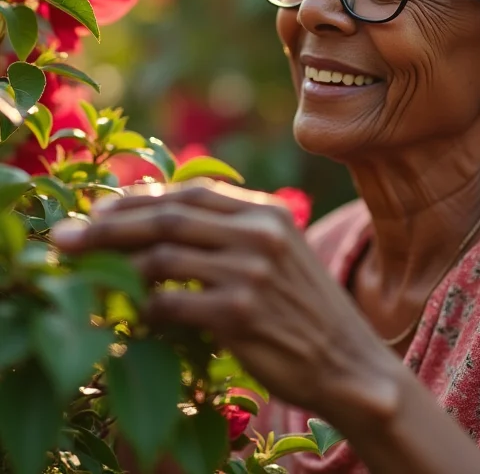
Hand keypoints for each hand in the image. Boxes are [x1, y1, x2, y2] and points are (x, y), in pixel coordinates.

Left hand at [51, 180, 399, 420]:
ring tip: (88, 278)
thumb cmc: (303, 306)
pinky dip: (142, 309)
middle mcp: (260, 234)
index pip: (191, 190)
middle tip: (65, 238)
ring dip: (115, 268)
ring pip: (159, 258)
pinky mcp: (239, 314)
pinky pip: (168, 304)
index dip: (139, 198)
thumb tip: (154, 213)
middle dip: (108, 226)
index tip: (99, 210)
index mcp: (267, 212)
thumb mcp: (277, 252)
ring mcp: (250, 272)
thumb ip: (227, 229)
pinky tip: (134, 316)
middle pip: (167, 217)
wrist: (346, 358)